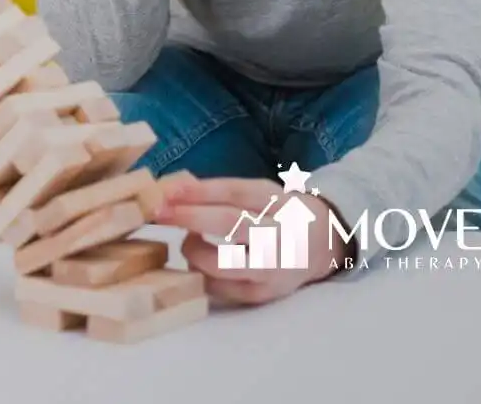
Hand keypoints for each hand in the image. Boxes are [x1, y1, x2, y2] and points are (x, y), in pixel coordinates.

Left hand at [154, 177, 346, 305]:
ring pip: (222, 263)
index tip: (167, 188)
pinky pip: (221, 288)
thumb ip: (223, 193)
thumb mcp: (261, 194)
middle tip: (158, 211)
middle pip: (230, 223)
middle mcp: (280, 235)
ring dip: (193, 250)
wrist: (323, 246)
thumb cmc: (278, 214)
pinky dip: (201, 274)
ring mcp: (273, 268)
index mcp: (278, 202)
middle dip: (188, 216)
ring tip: (187, 241)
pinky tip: (198, 263)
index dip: (199, 190)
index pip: (235, 191)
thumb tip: (173, 189)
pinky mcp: (263, 294)